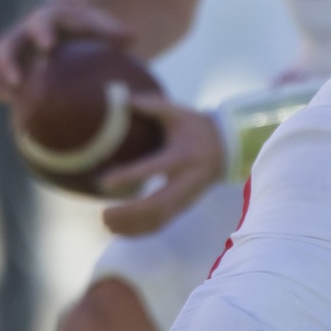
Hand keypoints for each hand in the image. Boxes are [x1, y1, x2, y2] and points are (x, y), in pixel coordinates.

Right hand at [0, 0, 133, 102]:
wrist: (84, 34)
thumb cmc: (100, 34)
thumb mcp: (110, 30)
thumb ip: (116, 31)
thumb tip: (132, 36)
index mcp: (53, 16)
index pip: (44, 19)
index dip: (42, 31)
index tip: (47, 46)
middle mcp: (28, 29)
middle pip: (9, 40)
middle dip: (9, 59)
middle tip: (16, 81)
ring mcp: (16, 45)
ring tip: (3, 95)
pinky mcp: (10, 63)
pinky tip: (6, 103)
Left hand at [97, 97, 229, 235]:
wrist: (228, 148)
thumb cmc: (198, 128)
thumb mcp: (180, 113)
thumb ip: (154, 106)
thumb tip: (125, 98)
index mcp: (181, 157)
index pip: (153, 169)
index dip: (129, 176)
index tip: (105, 182)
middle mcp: (185, 182)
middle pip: (155, 205)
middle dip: (128, 213)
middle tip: (102, 214)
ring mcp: (186, 198)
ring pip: (157, 220)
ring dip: (130, 226)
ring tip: (105, 224)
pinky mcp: (184, 207)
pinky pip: (161, 225)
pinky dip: (139, 232)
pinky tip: (120, 231)